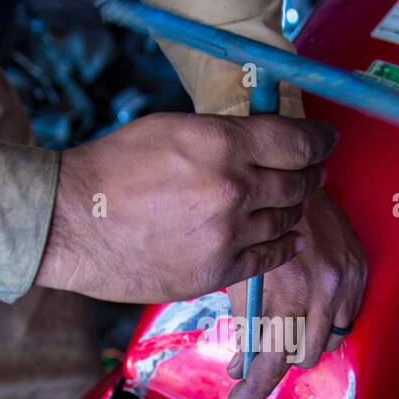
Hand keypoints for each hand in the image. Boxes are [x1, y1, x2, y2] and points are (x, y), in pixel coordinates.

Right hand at [35, 113, 334, 301]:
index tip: (326, 142)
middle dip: (310, 175)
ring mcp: (227, 233)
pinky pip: (268, 258)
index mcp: (222, 142)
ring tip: (290, 203)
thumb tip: (263, 135)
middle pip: (298, 181)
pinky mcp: (216, 270)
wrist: (72, 222)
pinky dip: (281, 246)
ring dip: (292, 210)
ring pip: (286, 220)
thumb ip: (224, 133)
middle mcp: (233, 187)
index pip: (297, 141)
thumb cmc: (114, 168)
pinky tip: (284, 239)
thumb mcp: (172, 128)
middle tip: (312, 172)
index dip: (319, 141)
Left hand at [226, 188, 366, 398]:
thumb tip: (240, 365)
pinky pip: (348, 317)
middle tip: (258, 354)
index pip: (271, 362)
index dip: (254, 388)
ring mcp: (343, 283)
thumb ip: (243, 324)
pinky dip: (326, 320)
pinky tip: (309, 307)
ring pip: (329, 341)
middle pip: (303, 358)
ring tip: (284, 324)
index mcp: (284, 295)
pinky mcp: (358, 271)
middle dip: (279, 360)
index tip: (239, 398)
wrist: (290, 179)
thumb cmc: (255, 224)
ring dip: (305, 340)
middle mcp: (319, 293)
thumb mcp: (240, 275)